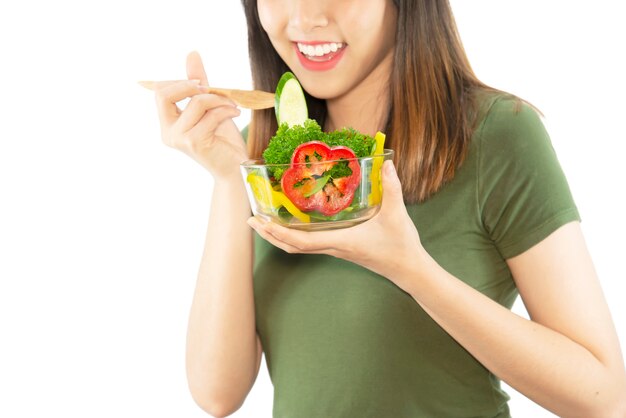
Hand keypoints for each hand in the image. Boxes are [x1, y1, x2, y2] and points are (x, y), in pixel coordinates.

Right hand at [153, 51, 247, 178]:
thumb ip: (199, 83)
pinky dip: (226, 110)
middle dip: (190, 85)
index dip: (180, 82)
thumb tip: (192, 54)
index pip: (160, 92)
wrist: (236, 167)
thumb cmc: (222, 139)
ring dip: (218, 99)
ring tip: (231, 105)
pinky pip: (211, 115)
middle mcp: (168, 132)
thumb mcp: (210, 106)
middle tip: (211, 89)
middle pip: (164, 94)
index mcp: (167, 123)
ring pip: (196, 103)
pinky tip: (235, 113)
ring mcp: (179, 139)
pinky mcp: (194, 143)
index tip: (202, 83)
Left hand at [247, 160, 425, 291]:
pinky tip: (291, 224)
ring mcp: (335, 250)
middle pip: (292, 246)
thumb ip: (392, 187)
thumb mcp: (397, 214)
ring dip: (279, 236)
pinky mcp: (339, 248)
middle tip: (251, 219)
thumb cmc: (400, 245)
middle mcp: (333, 248)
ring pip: (298, 247)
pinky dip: (294, 236)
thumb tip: (387, 163)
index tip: (261, 222)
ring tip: (263, 222)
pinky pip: (309, 244)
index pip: (301, 242)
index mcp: (340, 241)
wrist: (407, 269)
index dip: (278, 233)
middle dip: (269, 235)